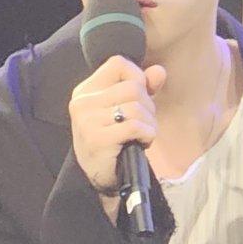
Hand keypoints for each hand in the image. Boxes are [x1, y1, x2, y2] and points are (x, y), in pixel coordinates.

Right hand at [69, 56, 167, 192]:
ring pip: (137, 107)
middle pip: (132, 86)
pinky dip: (147, 134)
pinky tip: (142, 143)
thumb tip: (159, 71)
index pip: (118, 63)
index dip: (137, 76)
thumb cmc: (114, 142)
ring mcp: (87, 121)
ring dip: (149, 123)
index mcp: (86, 90)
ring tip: (142, 135)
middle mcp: (83, 102)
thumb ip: (142, 88)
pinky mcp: (97, 139)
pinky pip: (136, 126)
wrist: (102, 179)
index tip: (140, 97)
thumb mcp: (125, 110)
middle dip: (148, 105)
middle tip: (143, 124)